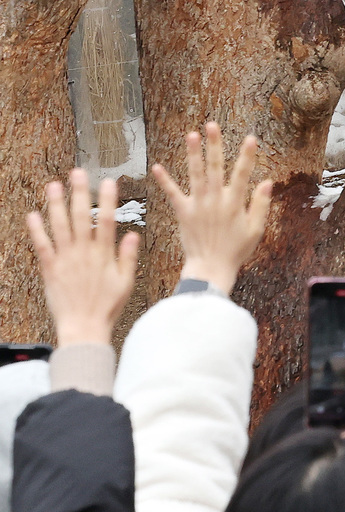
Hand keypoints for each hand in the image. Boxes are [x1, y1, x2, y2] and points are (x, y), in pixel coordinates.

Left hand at [26, 171, 138, 346]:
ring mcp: (65, 259)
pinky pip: (41, 245)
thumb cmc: (107, 308)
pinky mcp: (50, 269)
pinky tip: (33, 214)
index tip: (108, 182)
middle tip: (78, 172)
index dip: (108, 200)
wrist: (84, 327)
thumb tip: (132, 236)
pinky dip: (37, 230)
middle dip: (80, 193)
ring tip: (54, 185)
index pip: (107, 220)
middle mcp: (84, 253)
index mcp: (104, 255)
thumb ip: (128, 257)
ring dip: (56, 204)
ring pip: (59, 226)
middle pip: (81, 217)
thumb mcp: (126, 283)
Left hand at [151, 122, 272, 294]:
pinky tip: (156, 166)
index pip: (242, 175)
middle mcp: (215, 200)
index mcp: (235, 204)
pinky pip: (173, 194)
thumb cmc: (236, 251)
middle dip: (215, 145)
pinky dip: (165, 181)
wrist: (211, 268)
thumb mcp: (255, 231)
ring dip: (193, 154)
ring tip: (191, 134)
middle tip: (212, 125)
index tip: (251, 138)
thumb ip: (261, 206)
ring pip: (195, 174)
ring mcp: (198, 205)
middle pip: (215, 168)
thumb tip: (267, 183)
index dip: (247, 156)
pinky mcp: (183, 213)